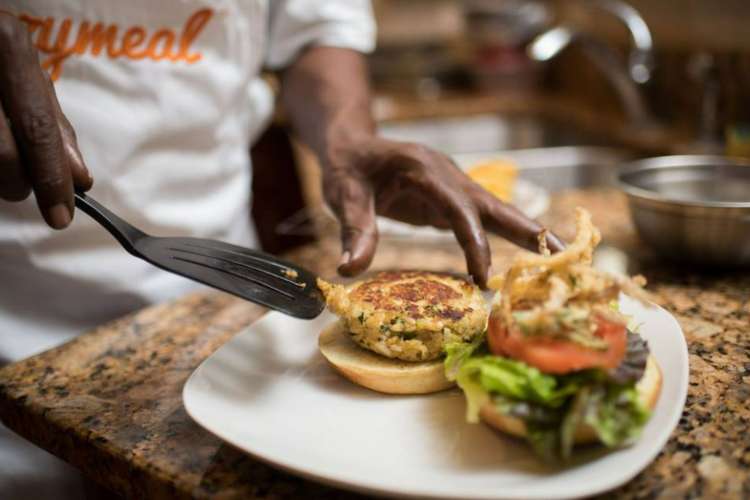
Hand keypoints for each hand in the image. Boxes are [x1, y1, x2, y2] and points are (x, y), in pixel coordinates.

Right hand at [0, 12, 91, 228]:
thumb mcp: (24, 74)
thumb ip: (52, 122)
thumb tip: (80, 178)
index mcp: (10, 47)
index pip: (38, 129)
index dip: (51, 177)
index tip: (62, 215)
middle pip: (4, 154)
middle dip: (20, 182)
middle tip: (22, 186)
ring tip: (1, 159)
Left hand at [322, 136, 563, 288]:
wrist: (351, 145)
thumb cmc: (347, 167)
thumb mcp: (343, 195)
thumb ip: (354, 230)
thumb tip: (349, 270)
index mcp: (424, 169)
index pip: (457, 208)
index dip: (474, 243)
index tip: (481, 278)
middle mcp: (446, 174)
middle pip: (493, 204)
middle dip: (527, 229)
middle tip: (564, 252)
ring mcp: (451, 186)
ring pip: (494, 210)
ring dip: (525, 232)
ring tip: (560, 255)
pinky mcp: (449, 199)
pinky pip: (481, 219)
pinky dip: (503, 236)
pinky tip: (524, 253)